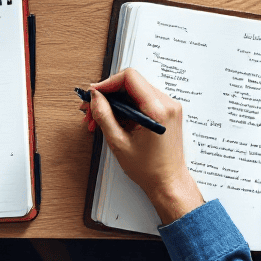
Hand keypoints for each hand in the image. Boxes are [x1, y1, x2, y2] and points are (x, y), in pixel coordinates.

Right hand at [81, 68, 202, 223]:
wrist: (169, 183)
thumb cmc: (150, 170)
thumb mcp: (119, 143)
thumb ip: (104, 116)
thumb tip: (95, 97)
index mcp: (157, 110)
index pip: (129, 77)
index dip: (108, 83)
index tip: (94, 94)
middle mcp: (167, 104)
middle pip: (131, 83)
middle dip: (108, 95)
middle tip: (91, 110)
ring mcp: (168, 107)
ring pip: (134, 91)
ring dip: (115, 102)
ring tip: (99, 119)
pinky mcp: (166, 111)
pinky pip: (141, 100)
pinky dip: (125, 107)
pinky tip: (113, 120)